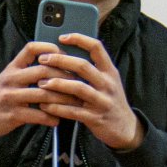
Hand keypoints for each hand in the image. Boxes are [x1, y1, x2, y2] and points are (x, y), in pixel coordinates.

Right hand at [0, 42, 77, 152]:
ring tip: (76, 103)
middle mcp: (10, 79)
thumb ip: (27, 72)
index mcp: (12, 68)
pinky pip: (38, 115)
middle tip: (80, 83)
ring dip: (64, 99)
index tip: (66, 56)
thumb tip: (58, 65)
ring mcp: (11, 97)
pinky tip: (59, 119)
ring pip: (44, 94)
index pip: (32, 48)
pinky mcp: (12, 115)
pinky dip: (52, 118)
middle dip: (65, 77)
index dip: (51, 48)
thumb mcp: (8, 79)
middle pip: (43, 70)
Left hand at [35, 34, 142, 150]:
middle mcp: (108, 84)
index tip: (62, 37)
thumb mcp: (108, 82)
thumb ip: (93, 70)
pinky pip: (73, 111)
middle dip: (60, 60)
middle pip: (83, 66)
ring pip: (78, 88)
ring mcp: (102, 101)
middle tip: (43, 59)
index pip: (97, 48)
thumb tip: (65, 54)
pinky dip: (57, 108)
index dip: (79, 39)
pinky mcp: (95, 118)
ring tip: (41, 83)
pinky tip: (45, 105)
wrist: (125, 128)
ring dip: (57, 84)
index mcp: (110, 72)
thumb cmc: (110, 101)